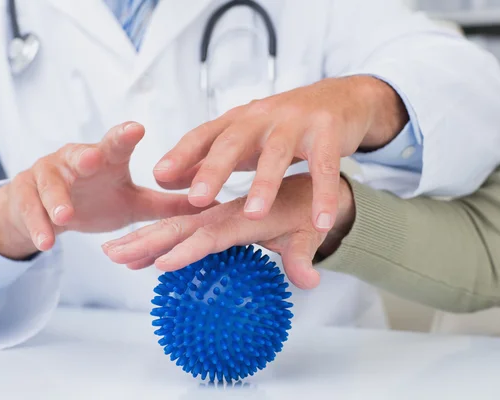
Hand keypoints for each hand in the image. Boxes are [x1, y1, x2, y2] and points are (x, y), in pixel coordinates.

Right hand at [0, 122, 202, 259]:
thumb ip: (167, 205)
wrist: (48, 211)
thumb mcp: (133, 204)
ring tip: (66, 215)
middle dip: (86, 155)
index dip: (124, 135)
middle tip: (94, 158)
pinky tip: (47, 242)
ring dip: (57, 199)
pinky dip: (38, 225)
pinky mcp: (24, 192)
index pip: (117, 143)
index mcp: (106, 158)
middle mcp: (76, 159)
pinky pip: (29, 209)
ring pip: (50, 183)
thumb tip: (211, 206)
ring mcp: (47, 173)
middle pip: (81, 153)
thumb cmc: (96, 199)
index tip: (136, 130)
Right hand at [102, 174, 355, 288]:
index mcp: (242, 217)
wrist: (303, 184)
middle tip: (113, 255)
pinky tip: (135, 248)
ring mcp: (212, 214)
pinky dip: (153, 235)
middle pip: (179, 228)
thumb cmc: (304, 209)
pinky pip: (177, 224)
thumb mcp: (307, 233)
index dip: (187, 251)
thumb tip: (309, 281)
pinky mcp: (208, 215)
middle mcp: (221, 213)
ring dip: (140, 237)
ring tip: (110, 251)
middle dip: (146, 241)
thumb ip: (302, 256)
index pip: (210, 236)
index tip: (162, 263)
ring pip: (171, 224)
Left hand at [153, 76, 405, 231]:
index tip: (159, 176)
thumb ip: (207, 158)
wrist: (339, 97)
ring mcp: (296, 123)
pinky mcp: (328, 132)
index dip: (182, 153)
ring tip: (253, 216)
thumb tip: (164, 178)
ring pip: (277, 154)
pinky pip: (325, 167)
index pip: (204, 134)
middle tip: (197, 199)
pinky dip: (324, 195)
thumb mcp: (244, 138)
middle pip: (234, 141)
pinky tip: (321, 222)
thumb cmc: (282, 125)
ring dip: (264, 185)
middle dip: (214, 169)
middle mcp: (262, 118)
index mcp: (238, 121)